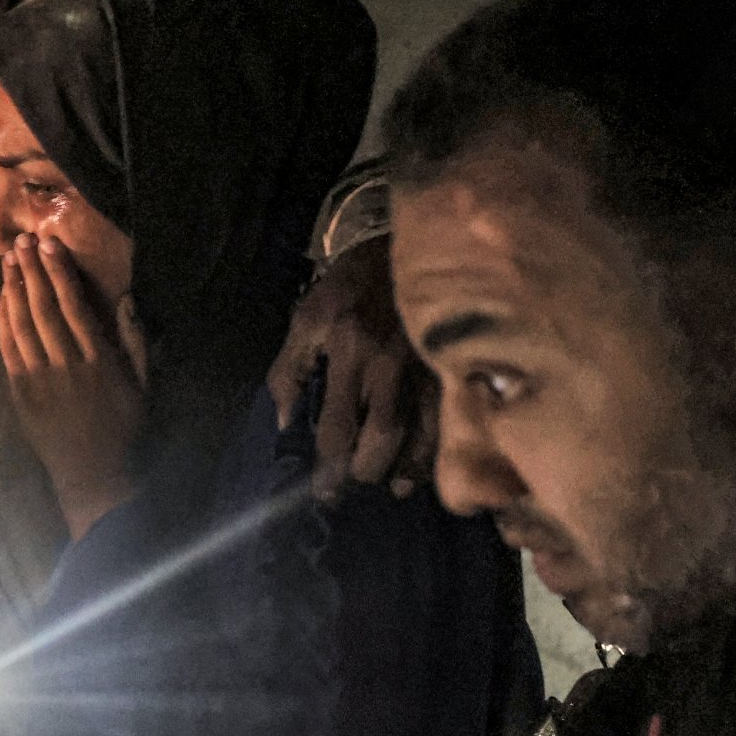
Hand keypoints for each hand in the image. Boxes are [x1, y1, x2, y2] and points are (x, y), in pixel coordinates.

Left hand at [0, 234, 143, 538]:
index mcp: (98, 359)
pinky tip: (0, 301)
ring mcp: (40, 380)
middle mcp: (66, 364)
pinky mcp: (21, 395)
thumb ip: (136, 342)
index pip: (74, 305)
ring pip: (22, 325)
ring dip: (13, 290)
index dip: (59, 272)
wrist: (95, 476)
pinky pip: (8, 351)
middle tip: (21, 242)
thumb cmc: (125, 429)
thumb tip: (127, 300)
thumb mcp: (143, 385)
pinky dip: (3, 323)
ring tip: (7, 261)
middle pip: (43, 308)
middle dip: (31, 272)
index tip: (49, 245)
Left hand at [267, 234, 437, 500]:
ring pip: (422, 434)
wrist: (403, 242)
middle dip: (366, 471)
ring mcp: (426, 365)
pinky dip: (438, 448)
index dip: (328, 467)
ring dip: (407, 469)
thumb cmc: (347, 286)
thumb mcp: (306, 319)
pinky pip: (449, 417)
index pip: (336, 426)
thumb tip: (285, 421)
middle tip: (355, 485)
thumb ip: (290, 370)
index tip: (324, 493)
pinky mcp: (451, 364)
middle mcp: (389, 364)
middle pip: (382, 437)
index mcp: (349, 351)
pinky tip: (429, 464)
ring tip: (392, 487)